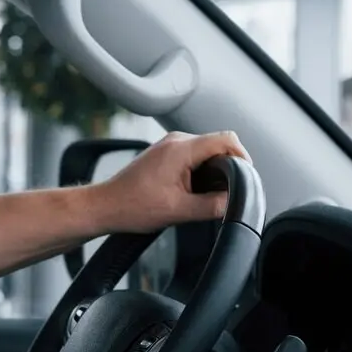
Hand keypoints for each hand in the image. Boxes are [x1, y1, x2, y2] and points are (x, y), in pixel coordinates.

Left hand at [93, 130, 249, 233]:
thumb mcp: (178, 211)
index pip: (226, 140)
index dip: (243, 157)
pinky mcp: (166, 153)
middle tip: (230, 190)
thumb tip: (234, 203)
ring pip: (207, 149)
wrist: (105, 206)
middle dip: (230, 165)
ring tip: (211, 192)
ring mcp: (169, 145)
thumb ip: (211, 206)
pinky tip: (196, 189)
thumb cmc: (132, 206)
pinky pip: (195, 154)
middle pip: (219, 143)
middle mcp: (176, 140)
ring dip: (215, 168)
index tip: (246, 177)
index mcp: (180, 149)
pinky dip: (202, 169)